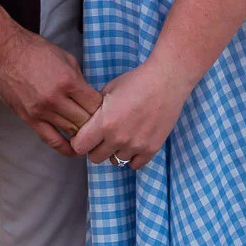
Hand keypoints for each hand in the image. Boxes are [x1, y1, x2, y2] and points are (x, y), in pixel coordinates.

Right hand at [0, 26, 102, 156]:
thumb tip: (89, 96)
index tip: (105, 108)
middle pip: (85, 120)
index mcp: (68, 80)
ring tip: (90, 135)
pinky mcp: (30, 119)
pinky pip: (51, 140)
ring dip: (82, 133)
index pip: (94, 104)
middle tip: (100, 123)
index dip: (103, 107)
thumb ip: (79, 79)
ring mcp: (42, 111)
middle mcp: (56, 99)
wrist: (4, 52)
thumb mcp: (65, 57)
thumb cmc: (35, 50)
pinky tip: (75, 150)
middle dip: (95, 122)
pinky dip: (66, 148)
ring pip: (71, 131)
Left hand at [70, 59, 188, 171]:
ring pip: (115, 161)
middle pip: (95, 158)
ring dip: (115, 151)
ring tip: (122, 134)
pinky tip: (134, 142)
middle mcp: (118, 138)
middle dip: (95, 147)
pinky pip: (134, 165)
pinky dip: (132, 156)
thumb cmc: (135, 81)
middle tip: (102, 135)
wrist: (165, 81)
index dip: (79, 140)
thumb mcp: (108, 90)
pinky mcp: (151, 149)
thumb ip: (95, 110)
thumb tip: (86, 122)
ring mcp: (135, 146)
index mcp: (104, 122)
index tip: (84, 135)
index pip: (79, 147)